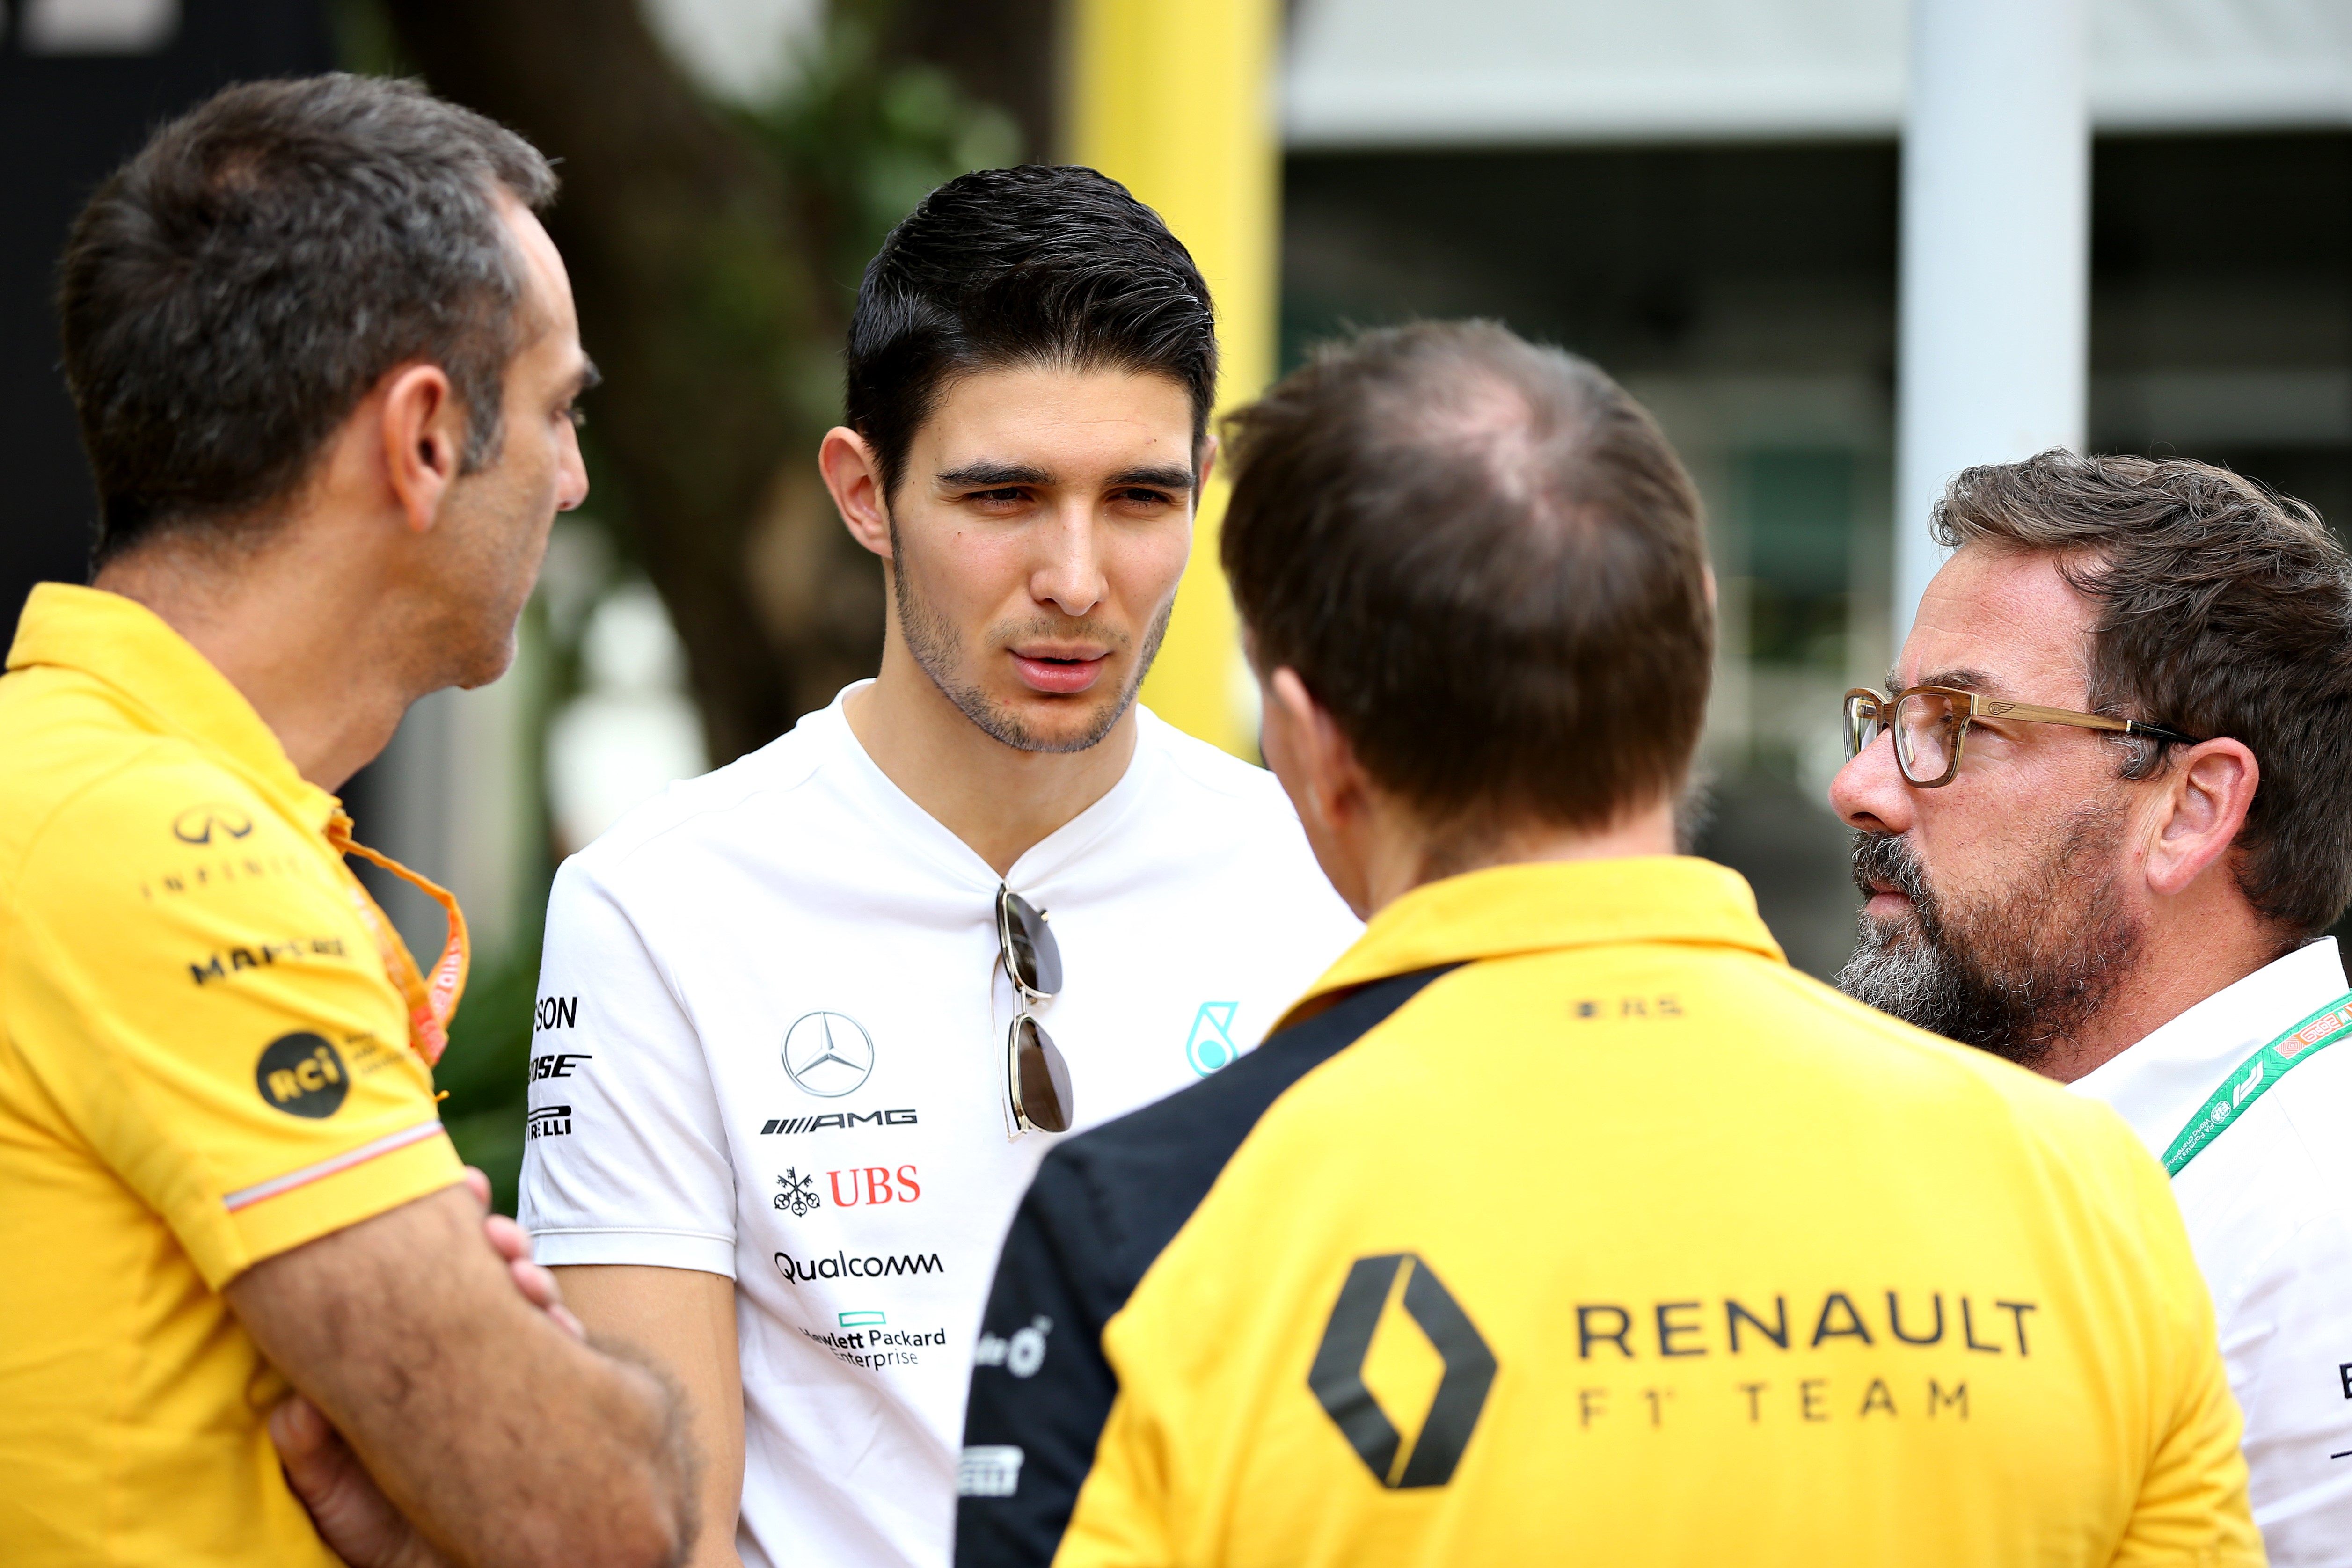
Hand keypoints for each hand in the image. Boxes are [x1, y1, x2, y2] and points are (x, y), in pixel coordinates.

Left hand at [273, 1169, 585, 1563]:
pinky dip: (570, 1338)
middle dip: (503, 1248)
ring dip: (535, 1284)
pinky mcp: (568, 1416)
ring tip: (525, 1278)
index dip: (448, 1239)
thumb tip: (291, 1409)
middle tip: (497, 1236)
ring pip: (537, 1314)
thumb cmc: (401, 1546)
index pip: (436, 1290)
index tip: (458, 1204)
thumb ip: (316, 1464)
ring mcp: (525, 1389)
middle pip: (493, 1286)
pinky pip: (578, 1364)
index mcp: (423, 1373)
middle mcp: (476, 1368)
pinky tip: (560, 1327)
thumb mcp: (346, 1510)